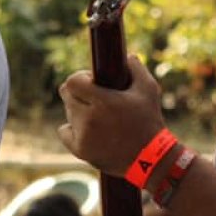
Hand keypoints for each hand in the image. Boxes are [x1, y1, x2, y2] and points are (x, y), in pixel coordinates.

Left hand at [57, 55, 166, 176]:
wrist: (151, 159)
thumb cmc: (149, 122)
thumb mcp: (149, 90)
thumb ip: (136, 68)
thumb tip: (127, 56)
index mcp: (103, 101)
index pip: (72, 81)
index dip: (81, 78)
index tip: (93, 83)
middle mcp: (89, 118)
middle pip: (67, 95)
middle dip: (79, 93)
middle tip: (94, 98)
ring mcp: (83, 136)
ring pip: (68, 113)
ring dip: (78, 110)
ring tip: (98, 116)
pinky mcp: (80, 150)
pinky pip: (64, 132)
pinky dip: (71, 128)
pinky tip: (87, 128)